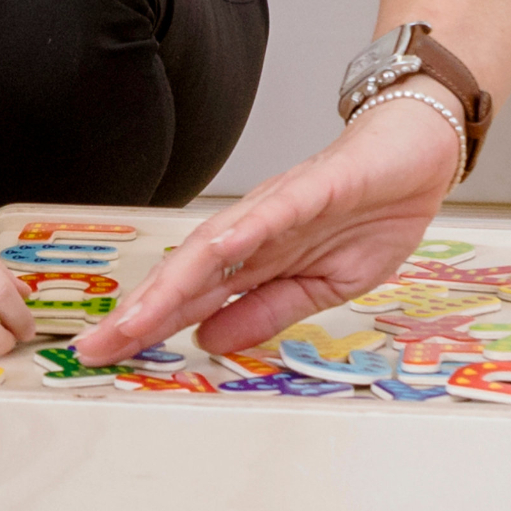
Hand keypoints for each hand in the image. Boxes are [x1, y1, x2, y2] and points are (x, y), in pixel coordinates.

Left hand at [67, 83, 460, 364]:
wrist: (416, 154)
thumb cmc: (370, 214)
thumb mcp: (322, 288)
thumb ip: (266, 312)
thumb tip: (208, 341)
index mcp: (252, 261)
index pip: (188, 301)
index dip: (146, 329)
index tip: (105, 357)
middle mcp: (249, 234)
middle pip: (183, 278)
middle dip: (138, 314)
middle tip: (95, 347)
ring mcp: (274, 209)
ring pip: (211, 249)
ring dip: (171, 283)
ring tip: (136, 318)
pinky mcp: (309, 188)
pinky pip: (270, 213)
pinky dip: (240, 233)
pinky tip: (212, 255)